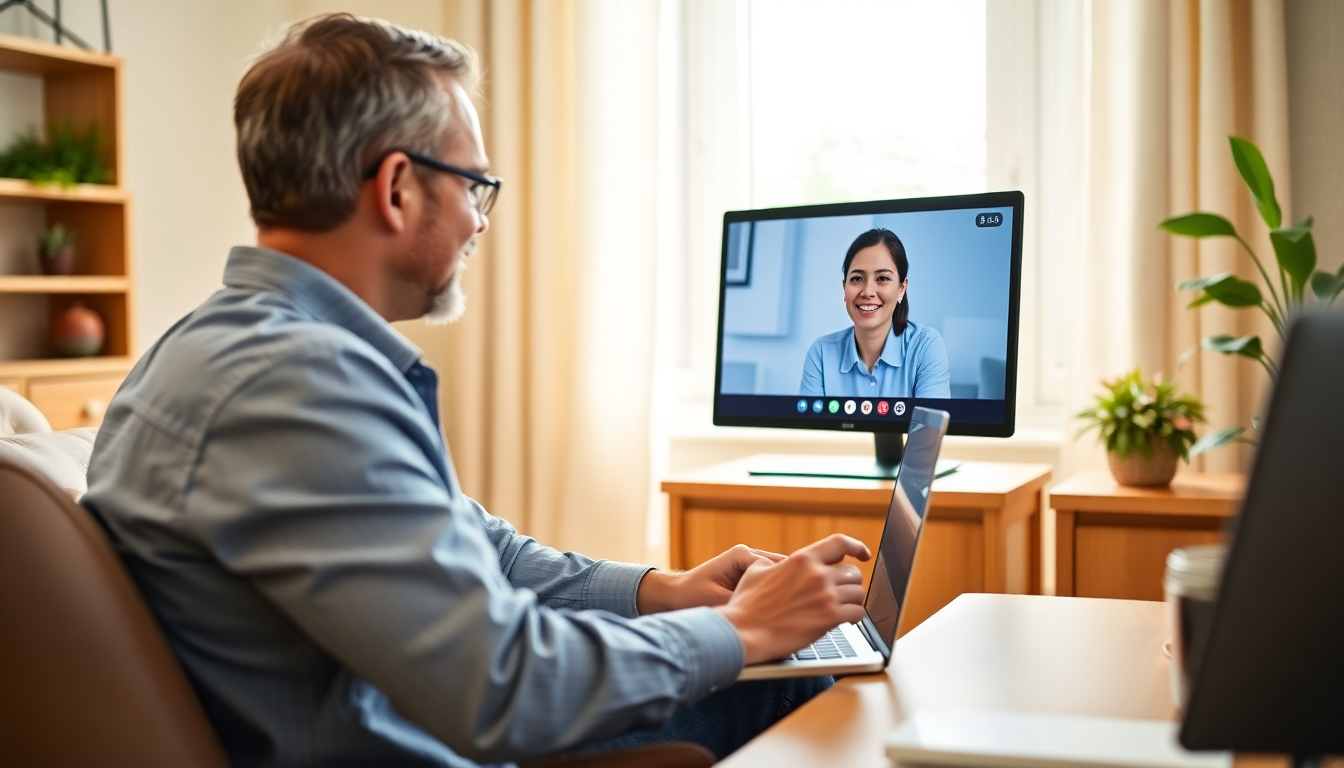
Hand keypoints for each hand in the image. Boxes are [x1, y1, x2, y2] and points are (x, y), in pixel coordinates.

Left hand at [636, 544, 784, 614]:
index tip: (791, 607)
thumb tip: (772, 612)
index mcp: (742, 555)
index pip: (776, 568)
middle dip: (789, 590)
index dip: (786, 588)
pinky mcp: (748, 575)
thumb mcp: (720, 602)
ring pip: (779, 578)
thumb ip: (747, 602)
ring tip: (786, 615)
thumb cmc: (691, 598)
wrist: (674, 597)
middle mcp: (748, 555)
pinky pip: (769, 585)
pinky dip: (774, 598)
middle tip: (795, 612)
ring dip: (782, 594)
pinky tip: (777, 615)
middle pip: (782, 570)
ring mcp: (749, 564)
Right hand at [714, 534, 871, 664]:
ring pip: (859, 593)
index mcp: (802, 559)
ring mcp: (825, 596)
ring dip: (853, 601)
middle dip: (849, 583)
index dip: (856, 547)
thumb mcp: (757, 570)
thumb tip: (782, 564)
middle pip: (853, 573)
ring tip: (845, 607)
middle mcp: (817, 574)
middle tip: (843, 593)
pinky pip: (857, 613)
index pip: (840, 543)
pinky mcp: (829, 619)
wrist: (744, 631)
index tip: (863, 554)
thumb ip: (776, 563)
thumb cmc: (746, 604)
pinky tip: (847, 621)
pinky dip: (854, 617)